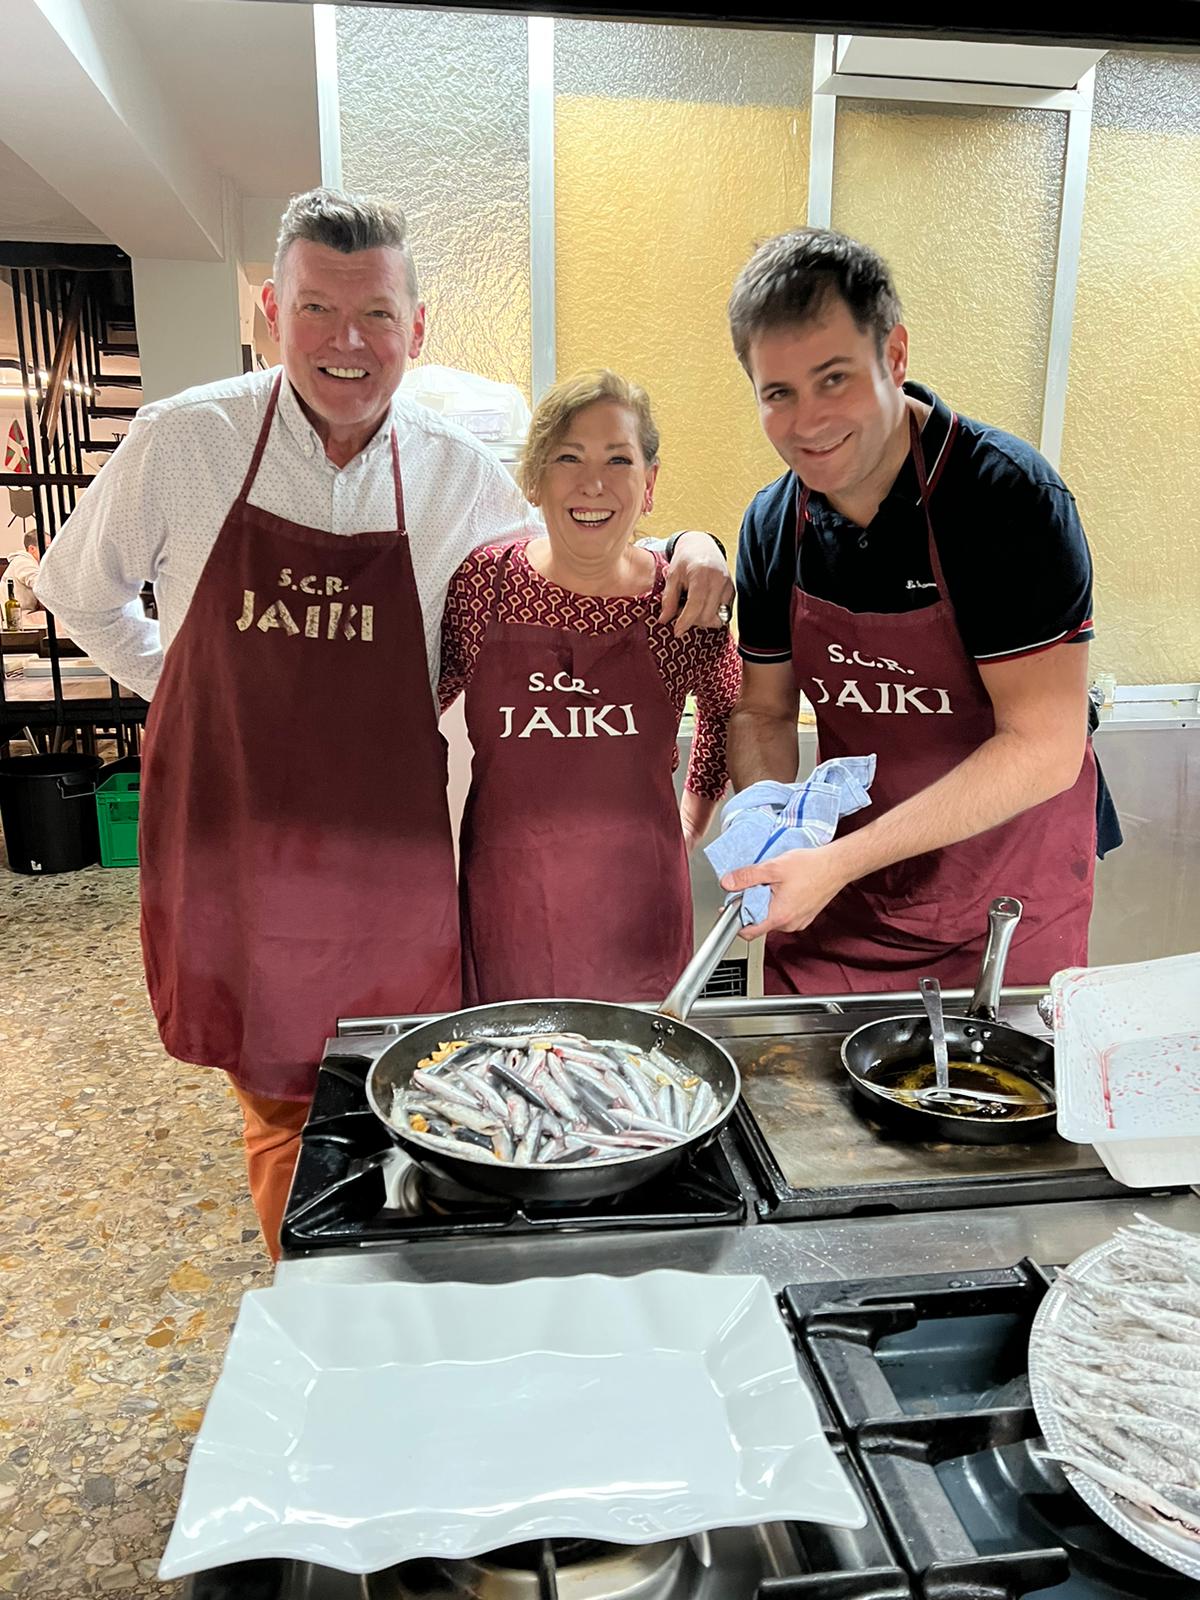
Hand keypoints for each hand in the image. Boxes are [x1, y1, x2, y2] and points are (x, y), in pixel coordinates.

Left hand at [659, 531, 734, 636]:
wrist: (702, 546)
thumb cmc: (685, 560)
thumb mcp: (672, 576)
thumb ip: (668, 599)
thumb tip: (664, 621)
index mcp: (702, 574)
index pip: (695, 604)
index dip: (685, 621)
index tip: (676, 632)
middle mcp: (719, 580)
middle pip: (707, 615)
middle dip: (692, 621)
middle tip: (680, 613)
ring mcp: (728, 586)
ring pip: (717, 617)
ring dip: (702, 620)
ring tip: (691, 609)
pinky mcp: (732, 592)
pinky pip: (723, 613)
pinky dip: (711, 615)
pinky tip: (701, 606)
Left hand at [720, 845, 849, 939]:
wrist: (837, 865)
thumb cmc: (811, 867)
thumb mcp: (773, 868)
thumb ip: (747, 877)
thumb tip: (728, 883)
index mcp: (779, 916)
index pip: (747, 932)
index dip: (735, 920)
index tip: (729, 908)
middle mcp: (789, 924)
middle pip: (758, 922)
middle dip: (751, 905)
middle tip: (753, 885)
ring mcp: (798, 922)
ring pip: (771, 917)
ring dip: (765, 902)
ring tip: (771, 883)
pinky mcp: (804, 916)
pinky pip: (783, 914)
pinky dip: (778, 902)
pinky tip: (783, 887)